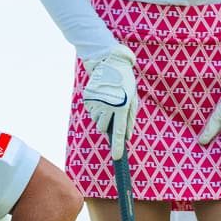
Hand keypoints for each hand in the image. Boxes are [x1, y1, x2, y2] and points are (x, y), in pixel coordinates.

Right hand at [81, 45, 137, 160]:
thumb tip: (127, 136)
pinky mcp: (88, 98)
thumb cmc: (125, 81)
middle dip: (107, 124)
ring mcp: (96, 102)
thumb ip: (131, 118)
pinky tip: (101, 96)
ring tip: (107, 101)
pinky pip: (91, 111)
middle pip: (103, 128)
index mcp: (122, 106)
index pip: (118, 131)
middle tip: (112, 111)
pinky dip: (95, 107)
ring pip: (96, 121)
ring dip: (101, 116)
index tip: (116, 157)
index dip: (117, 146)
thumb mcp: (133, 97)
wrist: (109, 62)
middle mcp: (108, 106)